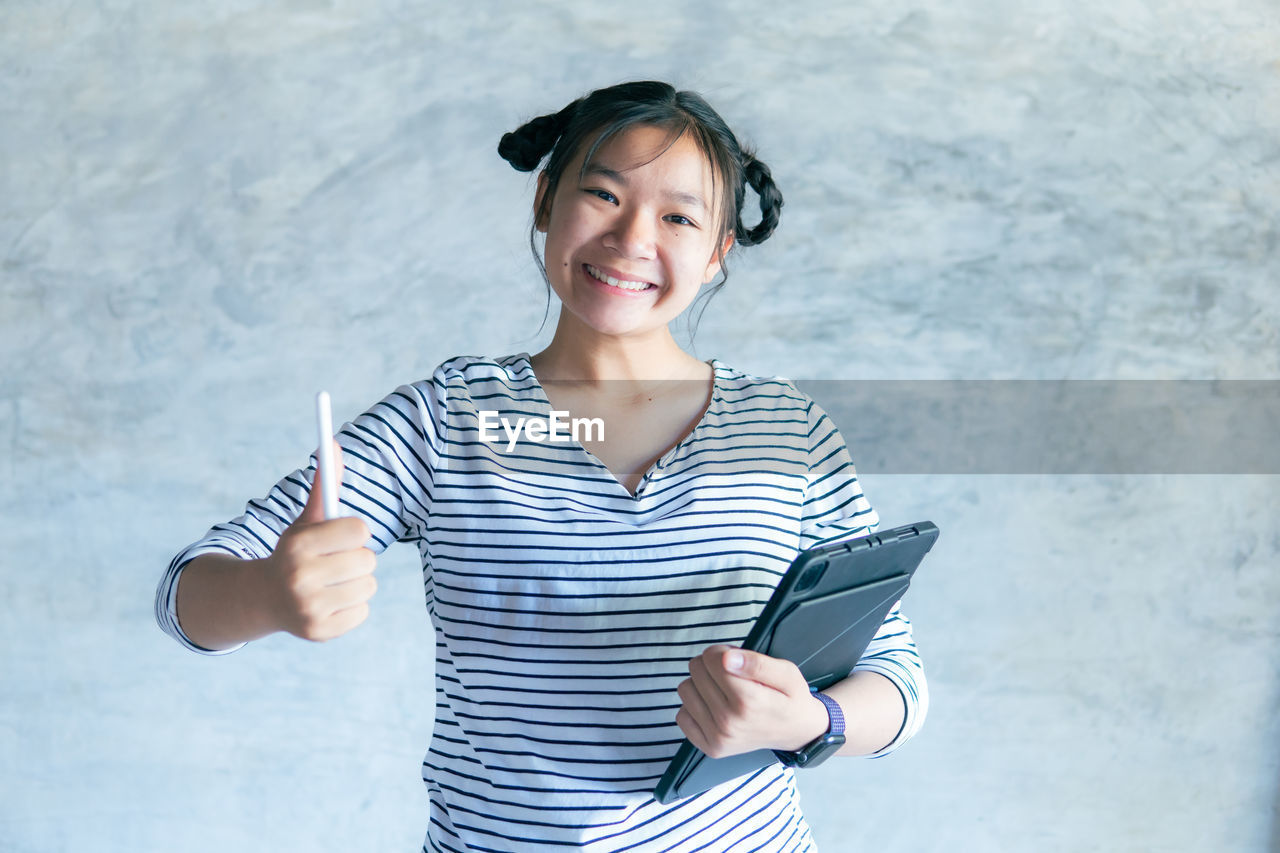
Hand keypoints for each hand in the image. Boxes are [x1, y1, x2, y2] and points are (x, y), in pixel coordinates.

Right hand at [261, 441, 377, 641]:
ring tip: (332, 581)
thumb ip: (324, 484)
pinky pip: (363, 611)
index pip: (360, 529)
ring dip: (357, 582)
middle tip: (334, 562)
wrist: (264, 599)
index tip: (338, 538)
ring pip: (368, 585)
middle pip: (367, 559)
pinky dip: (353, 606)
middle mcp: (300, 578)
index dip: (353, 532)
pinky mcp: (319, 632)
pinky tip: (330, 601)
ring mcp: (309, 608)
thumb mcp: (307, 519)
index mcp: (298, 545)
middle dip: (356, 557)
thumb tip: (333, 443)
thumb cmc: (295, 552)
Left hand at [675, 645, 830, 758]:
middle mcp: (730, 723)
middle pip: (697, 671)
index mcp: (749, 701)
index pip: (713, 658)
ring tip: (724, 689)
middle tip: (733, 674)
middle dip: (713, 665)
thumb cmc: (791, 698)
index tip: (737, 659)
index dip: (723, 651)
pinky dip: (696, 706)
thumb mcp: (787, 673)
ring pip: (685, 689)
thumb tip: (727, 658)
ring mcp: (718, 738)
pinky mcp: (710, 747)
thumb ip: (758, 663)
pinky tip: (716, 706)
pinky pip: (682, 715)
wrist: (796, 733)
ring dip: (702, 683)